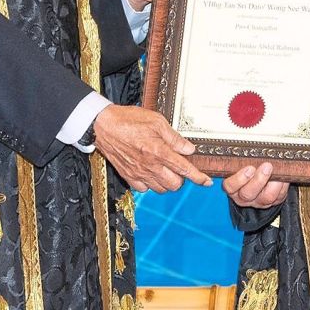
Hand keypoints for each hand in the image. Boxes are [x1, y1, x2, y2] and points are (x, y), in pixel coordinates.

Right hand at [93, 105, 210, 192]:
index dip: (198, 178)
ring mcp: (138, 173)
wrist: (103, 125)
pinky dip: (151, 184)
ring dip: (167, 181)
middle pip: (174, 185)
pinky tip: (151, 172)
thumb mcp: (156, 121)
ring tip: (164, 168)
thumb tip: (189, 149)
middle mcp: (149, 166)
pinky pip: (144, 189)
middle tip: (178, 166)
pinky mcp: (128, 176)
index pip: (184, 169)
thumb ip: (174, 138)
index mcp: (158, 151)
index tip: (207, 182)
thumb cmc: (129, 120)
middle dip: (181, 178)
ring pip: (160, 189)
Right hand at [223, 163, 289, 209]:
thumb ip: (242, 157)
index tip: (249, 168)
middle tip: (266, 166)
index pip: (230, 186)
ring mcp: (259, 201)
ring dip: (274, 184)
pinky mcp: (273, 201)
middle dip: (259, 180)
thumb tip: (249, 144)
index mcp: (233, 187)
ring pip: (266, 198)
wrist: (260, 180)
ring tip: (277, 171)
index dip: (239, 179)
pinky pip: (279, 196)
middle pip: (248, 194)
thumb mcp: (241, 163)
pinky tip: (284, 176)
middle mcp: (244, 197)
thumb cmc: (248, 168)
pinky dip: (283, 185)